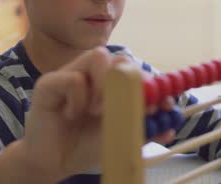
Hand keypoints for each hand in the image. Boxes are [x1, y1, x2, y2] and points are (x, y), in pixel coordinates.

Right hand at [0, 47, 175, 183]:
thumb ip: (143, 128)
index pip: (137, 70)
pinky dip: (78, 98)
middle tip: (132, 107)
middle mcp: (92, 74)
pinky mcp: (48, 83)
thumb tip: (171, 124)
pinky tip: (71, 115)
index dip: (153, 84)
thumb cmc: (84, 147)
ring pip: (98, 57)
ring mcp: (70, 74)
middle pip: (121, 58)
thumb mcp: (121, 138)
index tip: (164, 104)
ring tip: (97, 111)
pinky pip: (72, 78)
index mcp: (110, 84)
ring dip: (105, 85)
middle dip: (134, 82)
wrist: (52, 164)